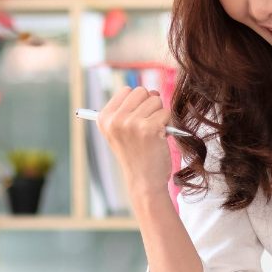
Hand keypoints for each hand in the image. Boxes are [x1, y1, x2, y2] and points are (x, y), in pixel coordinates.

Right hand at [96, 87, 172, 208]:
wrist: (144, 181)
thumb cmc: (137, 155)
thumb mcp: (122, 132)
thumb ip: (131, 109)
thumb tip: (153, 92)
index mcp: (104, 118)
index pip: (127, 90)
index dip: (137, 104)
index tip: (135, 123)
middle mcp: (115, 119)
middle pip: (141, 91)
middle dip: (149, 106)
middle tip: (146, 127)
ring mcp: (131, 123)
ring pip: (156, 100)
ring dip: (159, 115)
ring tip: (152, 134)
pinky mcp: (149, 127)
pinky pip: (166, 113)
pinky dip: (167, 124)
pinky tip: (159, 138)